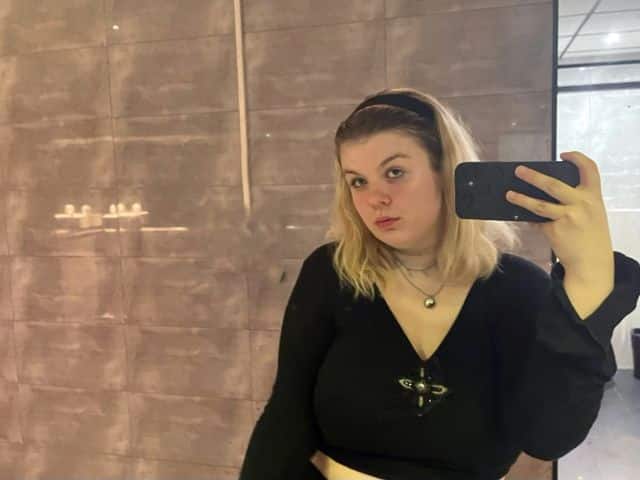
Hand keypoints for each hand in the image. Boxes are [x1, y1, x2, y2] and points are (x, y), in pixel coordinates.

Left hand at [505, 151, 613, 275]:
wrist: (592, 263)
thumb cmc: (590, 236)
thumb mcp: (593, 213)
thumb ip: (576, 200)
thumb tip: (544, 190)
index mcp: (594, 196)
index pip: (590, 169)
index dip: (577, 158)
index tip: (564, 154)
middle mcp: (582, 204)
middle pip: (553, 184)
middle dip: (533, 176)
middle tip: (518, 170)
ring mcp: (568, 218)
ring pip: (538, 204)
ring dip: (521, 198)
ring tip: (508, 194)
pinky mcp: (555, 231)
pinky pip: (537, 221)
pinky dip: (529, 219)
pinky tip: (521, 216)